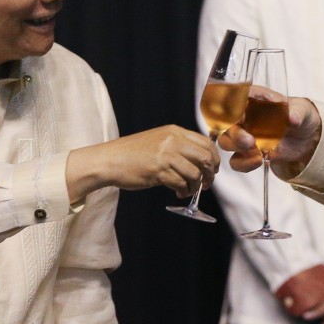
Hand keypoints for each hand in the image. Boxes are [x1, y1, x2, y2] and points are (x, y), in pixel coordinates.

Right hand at [66, 125, 219, 202]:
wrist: (109, 160)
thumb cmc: (133, 153)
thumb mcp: (159, 141)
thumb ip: (179, 145)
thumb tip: (200, 160)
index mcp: (175, 131)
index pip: (206, 143)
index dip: (214, 158)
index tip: (213, 169)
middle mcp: (173, 140)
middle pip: (206, 157)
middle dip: (210, 173)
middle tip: (205, 183)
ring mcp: (166, 155)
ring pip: (195, 173)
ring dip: (196, 186)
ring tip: (188, 190)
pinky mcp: (158, 171)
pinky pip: (181, 183)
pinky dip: (184, 191)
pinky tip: (179, 193)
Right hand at [219, 94, 321, 172]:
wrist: (307, 138)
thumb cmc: (301, 116)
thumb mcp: (303, 110)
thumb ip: (297, 112)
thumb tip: (292, 118)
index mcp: (254, 98)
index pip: (234, 98)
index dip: (233, 107)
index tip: (241, 117)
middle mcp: (244, 115)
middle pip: (225, 123)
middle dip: (235, 134)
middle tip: (250, 142)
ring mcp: (243, 135)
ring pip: (226, 142)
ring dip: (237, 148)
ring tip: (256, 152)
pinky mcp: (247, 153)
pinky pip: (236, 161)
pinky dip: (244, 164)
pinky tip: (260, 161)